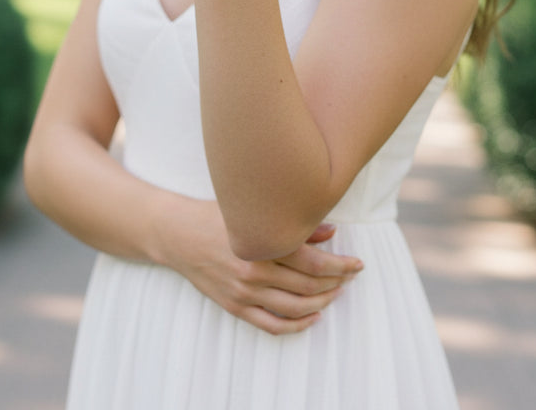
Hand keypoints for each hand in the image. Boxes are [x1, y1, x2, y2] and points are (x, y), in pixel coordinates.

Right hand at [160, 197, 362, 335]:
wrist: (178, 234)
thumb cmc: (216, 215)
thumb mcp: (252, 211)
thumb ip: (291, 223)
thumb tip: (332, 230)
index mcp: (262, 243)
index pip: (313, 262)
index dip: (340, 266)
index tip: (357, 264)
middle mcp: (254, 271)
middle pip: (308, 285)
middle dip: (336, 282)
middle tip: (350, 276)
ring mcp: (244, 292)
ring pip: (295, 307)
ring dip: (322, 303)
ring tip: (336, 293)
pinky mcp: (235, 306)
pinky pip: (273, 325)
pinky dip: (297, 325)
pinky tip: (313, 317)